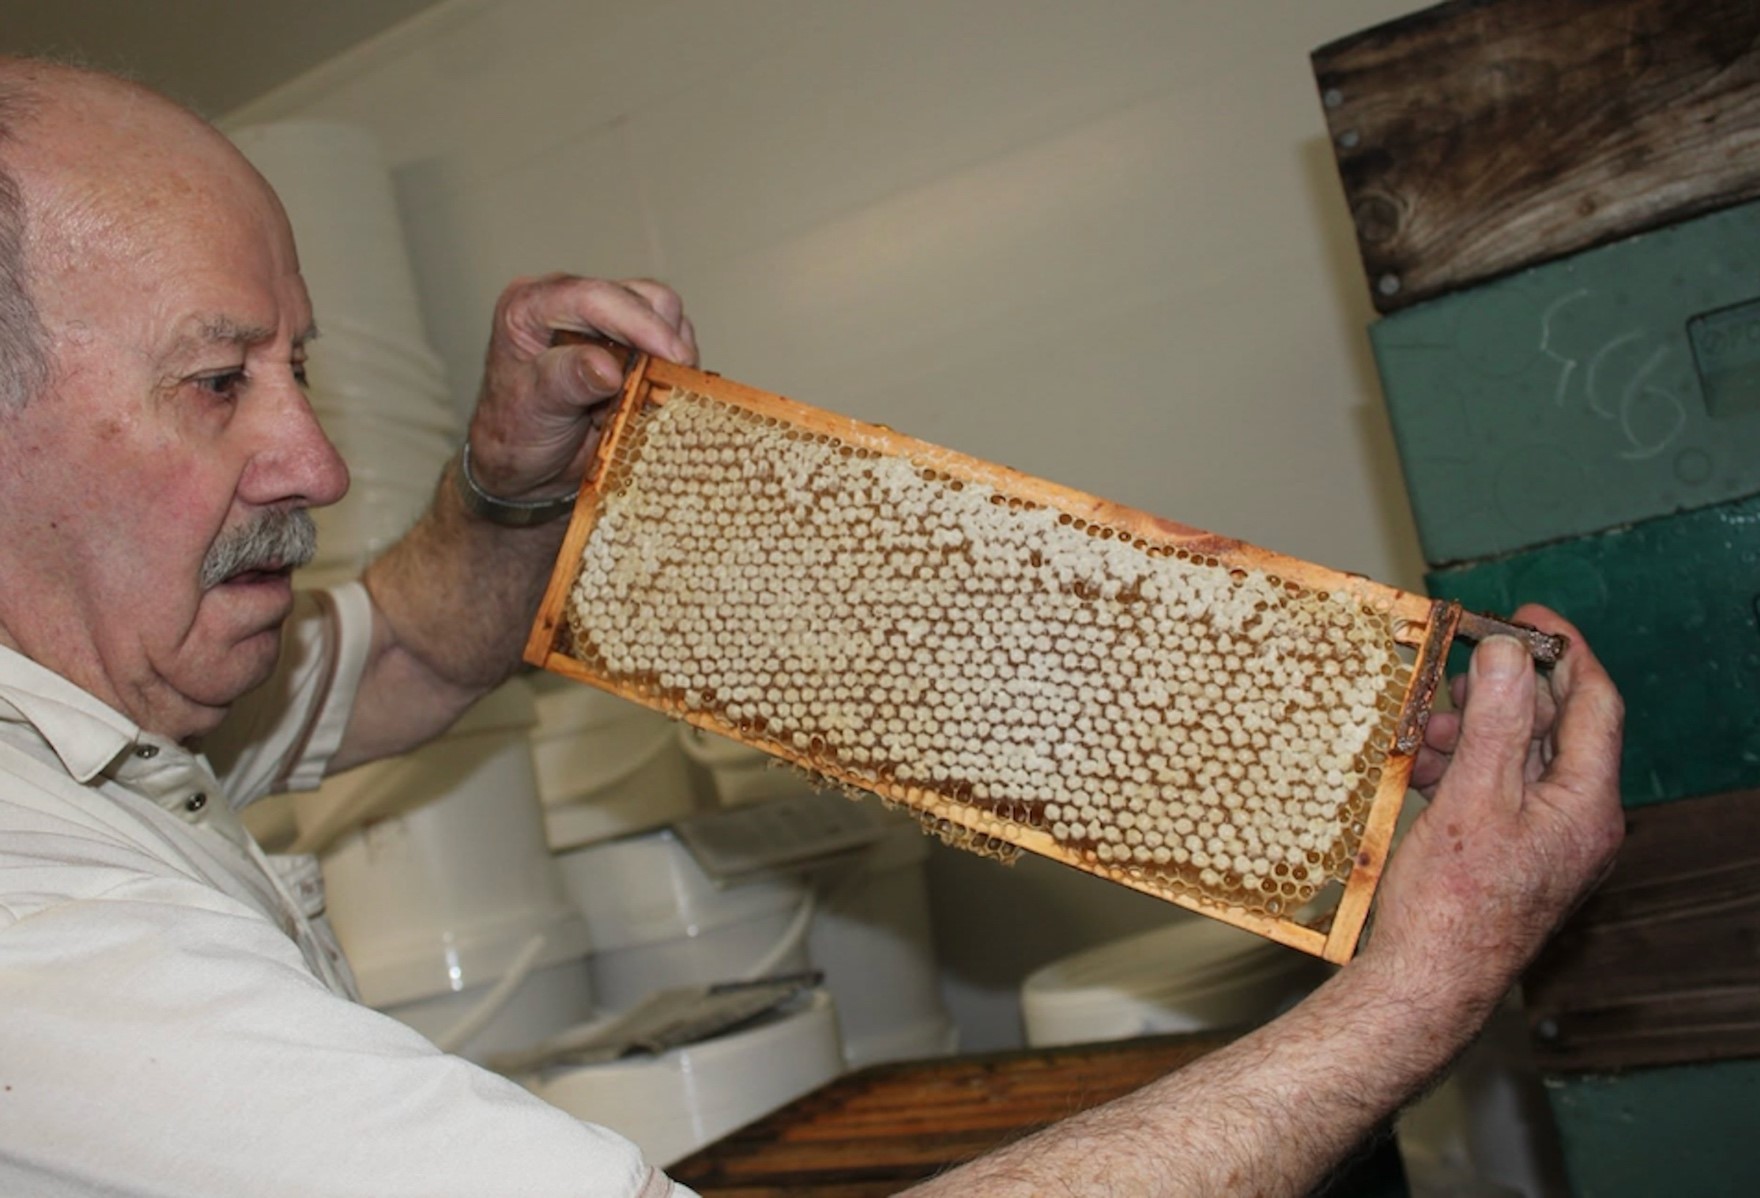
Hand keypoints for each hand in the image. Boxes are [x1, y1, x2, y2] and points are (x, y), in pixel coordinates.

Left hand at [466, 275, 697, 500]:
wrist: (528, 467)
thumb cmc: (516, 436)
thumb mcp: (534, 410)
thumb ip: (566, 382)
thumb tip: (607, 368)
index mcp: (531, 306)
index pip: (594, 297)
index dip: (639, 323)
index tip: (672, 356)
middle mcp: (569, 302)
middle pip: (642, 298)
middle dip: (660, 343)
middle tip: (661, 389)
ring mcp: (604, 319)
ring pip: (666, 315)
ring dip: (667, 359)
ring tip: (638, 400)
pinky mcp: (631, 339)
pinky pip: (674, 341)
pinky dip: (671, 370)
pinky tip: (645, 398)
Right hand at [1357, 605, 1624, 1015]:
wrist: (1427, 985)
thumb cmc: (1453, 905)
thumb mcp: (1472, 796)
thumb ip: (1495, 718)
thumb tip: (1506, 652)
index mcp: (1588, 805)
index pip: (1594, 704)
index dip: (1562, 650)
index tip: (1523, 615)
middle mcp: (1578, 821)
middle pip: (1553, 727)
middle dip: (1502, 691)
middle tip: (1455, 667)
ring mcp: (1545, 841)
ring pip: (1517, 757)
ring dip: (1473, 730)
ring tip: (1425, 726)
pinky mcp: (1511, 855)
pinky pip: (1494, 790)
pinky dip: (1462, 766)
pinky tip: (1422, 764)